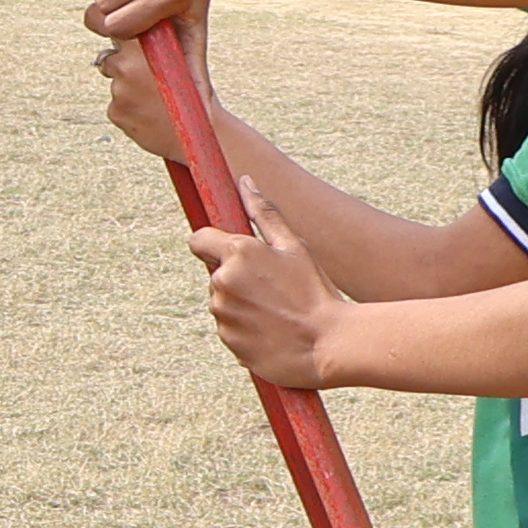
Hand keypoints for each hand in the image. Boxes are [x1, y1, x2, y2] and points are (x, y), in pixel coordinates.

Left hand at [93, 23, 217, 167]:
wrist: (199, 133)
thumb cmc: (194, 95)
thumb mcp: (180, 60)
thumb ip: (155, 46)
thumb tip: (130, 35)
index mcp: (144, 47)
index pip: (119, 33)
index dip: (124, 41)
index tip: (132, 47)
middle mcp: (126, 65)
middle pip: (110, 58)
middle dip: (122, 66)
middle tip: (149, 79)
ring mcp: (119, 90)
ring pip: (115, 84)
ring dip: (128, 90)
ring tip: (155, 99)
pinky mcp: (115, 111)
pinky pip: (116, 105)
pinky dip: (128, 109)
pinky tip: (149, 113)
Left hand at [186, 217, 345, 387]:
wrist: (328, 345)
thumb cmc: (316, 292)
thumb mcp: (295, 247)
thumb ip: (265, 213)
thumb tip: (245, 182)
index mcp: (237, 253)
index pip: (199, 240)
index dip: (212, 244)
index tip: (229, 252)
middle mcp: (222, 282)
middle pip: (215, 274)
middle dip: (236, 277)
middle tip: (273, 288)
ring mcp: (223, 315)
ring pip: (223, 303)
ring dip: (242, 304)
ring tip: (278, 312)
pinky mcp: (228, 342)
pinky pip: (231, 330)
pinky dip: (246, 330)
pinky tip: (274, 331)